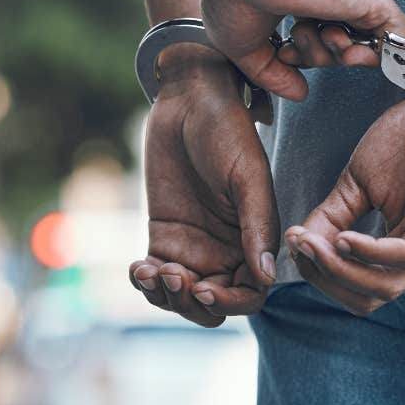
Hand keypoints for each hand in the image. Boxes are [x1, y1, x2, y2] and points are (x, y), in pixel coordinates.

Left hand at [128, 46, 279, 326]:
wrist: (190, 100)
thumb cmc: (228, 130)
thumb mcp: (248, 176)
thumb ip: (257, 226)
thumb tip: (267, 277)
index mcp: (255, 240)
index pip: (249, 294)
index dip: (229, 302)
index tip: (204, 288)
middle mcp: (227, 251)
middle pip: (213, 304)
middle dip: (192, 303)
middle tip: (173, 277)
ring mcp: (194, 247)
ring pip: (181, 297)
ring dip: (165, 297)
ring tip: (151, 272)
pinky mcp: (164, 236)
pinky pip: (154, 276)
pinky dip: (144, 282)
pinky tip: (138, 268)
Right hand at [198, 0, 404, 101]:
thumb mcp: (245, 47)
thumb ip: (273, 74)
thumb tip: (297, 92)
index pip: (319, 35)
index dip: (304, 55)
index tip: (283, 53)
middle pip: (341, 41)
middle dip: (319, 56)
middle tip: (295, 47)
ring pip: (365, 42)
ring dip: (338, 55)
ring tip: (317, 36)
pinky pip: (395, 37)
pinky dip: (376, 55)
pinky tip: (347, 50)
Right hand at [285, 73, 404, 314]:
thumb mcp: (356, 184)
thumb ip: (330, 218)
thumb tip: (297, 245)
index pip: (361, 290)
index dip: (323, 276)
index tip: (293, 245)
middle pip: (371, 297)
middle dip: (327, 278)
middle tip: (300, 246)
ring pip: (387, 286)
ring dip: (342, 269)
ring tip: (314, 243)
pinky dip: (371, 253)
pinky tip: (344, 237)